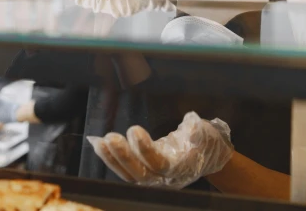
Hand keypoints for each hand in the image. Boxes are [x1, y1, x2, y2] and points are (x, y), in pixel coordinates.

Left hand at [87, 112, 233, 188]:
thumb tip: (192, 126)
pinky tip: (100, 144)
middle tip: (110, 137)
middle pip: (140, 173)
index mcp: (181, 168)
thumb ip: (197, 131)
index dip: (145, 149)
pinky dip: (111, 158)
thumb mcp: (206, 133)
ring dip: (112, 158)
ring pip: (129, 174)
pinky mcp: (143, 173)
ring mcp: (153, 179)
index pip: (160, 164)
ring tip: (100, 142)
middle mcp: (165, 179)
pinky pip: (125, 170)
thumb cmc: (204, 142)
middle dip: (124, 156)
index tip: (134, 130)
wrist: (205, 156)